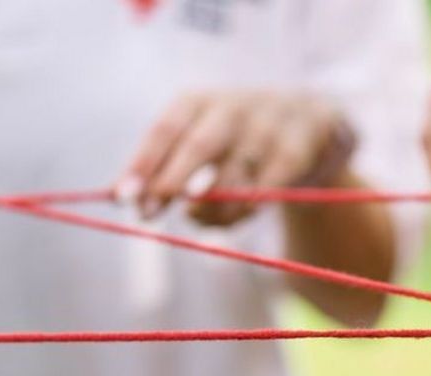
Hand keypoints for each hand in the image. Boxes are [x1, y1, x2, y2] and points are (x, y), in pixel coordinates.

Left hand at [118, 90, 355, 224]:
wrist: (313, 126)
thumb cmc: (239, 144)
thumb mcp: (198, 148)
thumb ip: (161, 171)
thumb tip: (117, 196)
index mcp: (198, 101)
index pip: (166, 129)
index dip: (143, 163)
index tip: (123, 198)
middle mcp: (233, 105)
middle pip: (201, 144)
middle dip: (174, 180)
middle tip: (151, 212)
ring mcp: (272, 121)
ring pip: (239, 169)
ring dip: (214, 203)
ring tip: (196, 218)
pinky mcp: (304, 141)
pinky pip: (275, 179)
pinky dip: (255, 199)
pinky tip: (242, 212)